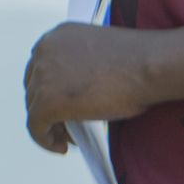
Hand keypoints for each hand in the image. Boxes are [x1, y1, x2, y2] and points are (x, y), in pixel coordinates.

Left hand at [24, 22, 147, 153]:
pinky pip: (36, 127)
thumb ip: (78, 68)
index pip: (40, 67)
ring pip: (34, 108)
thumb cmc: (137, 61)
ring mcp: (43, 75)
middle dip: (48, 109)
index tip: (64, 106)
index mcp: (57, 35)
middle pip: (34, 87)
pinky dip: (46, 140)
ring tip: (69, 138)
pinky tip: (62, 147)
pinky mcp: (47, 101)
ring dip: (50, 125)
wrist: (149, 65)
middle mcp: (44, 50)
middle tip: (67, 126)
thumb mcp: (97, 55)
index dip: (50, 91)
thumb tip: (73, 98)